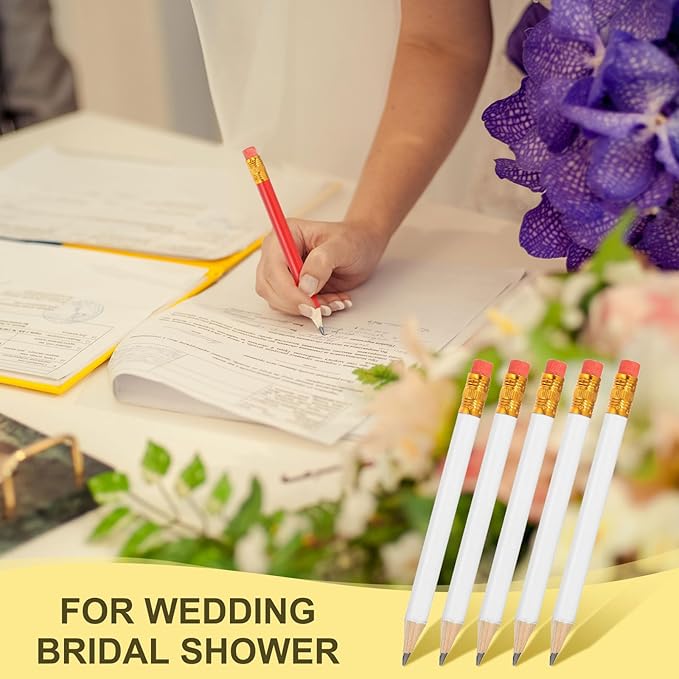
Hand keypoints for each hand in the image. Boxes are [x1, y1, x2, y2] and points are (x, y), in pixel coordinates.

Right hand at [255, 218, 388, 318]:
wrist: (362, 247)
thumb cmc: (352, 240)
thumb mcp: (342, 246)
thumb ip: (322, 262)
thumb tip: (305, 285)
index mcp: (285, 235)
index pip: (273, 267)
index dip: (287, 290)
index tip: (309, 302)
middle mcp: (278, 253)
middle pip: (268, 287)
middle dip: (294, 303)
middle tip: (321, 308)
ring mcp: (282, 271)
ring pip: (277, 300)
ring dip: (305, 308)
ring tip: (332, 302)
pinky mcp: (290, 287)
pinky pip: (290, 306)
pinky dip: (311, 310)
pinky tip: (330, 302)